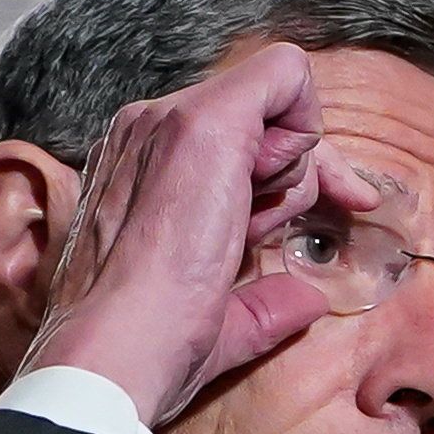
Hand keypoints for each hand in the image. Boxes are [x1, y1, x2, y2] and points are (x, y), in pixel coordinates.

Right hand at [25, 40, 338, 425]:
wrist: (112, 357)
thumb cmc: (151, 348)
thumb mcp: (220, 321)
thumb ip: (263, 301)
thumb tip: (307, 299)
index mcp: (146, 169)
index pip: (240, 140)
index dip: (294, 172)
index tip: (321, 214)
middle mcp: (149, 131)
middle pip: (263, 114)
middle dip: (303, 173)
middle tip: (298, 225)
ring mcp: (167, 122)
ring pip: (275, 101)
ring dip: (293, 174)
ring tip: (247, 237)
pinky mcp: (198, 126)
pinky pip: (285, 75)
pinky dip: (306, 129)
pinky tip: (273, 198)